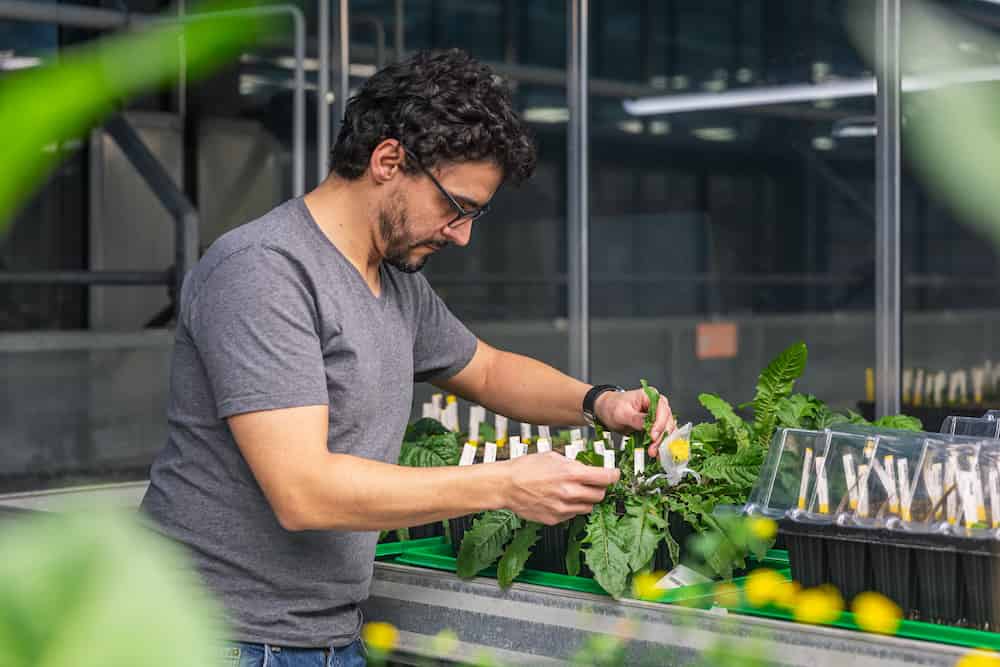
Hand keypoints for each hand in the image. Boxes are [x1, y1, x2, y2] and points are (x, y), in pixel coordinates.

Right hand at [500, 452, 619, 524]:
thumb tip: (587, 468)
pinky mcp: (556, 519)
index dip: (613, 475)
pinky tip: (560, 499)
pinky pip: (572, 514)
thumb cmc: (525, 468)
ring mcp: (563, 508)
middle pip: (600, 495)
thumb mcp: (553, 456)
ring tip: (574, 491)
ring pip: (588, 507)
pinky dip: (572, 507)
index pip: (606, 478)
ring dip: (586, 499)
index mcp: (571, 474)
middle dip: (599, 488)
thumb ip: (573, 464)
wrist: (506, 485)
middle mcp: (570, 493)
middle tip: (593, 483)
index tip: (614, 474)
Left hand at [593, 387, 675, 458]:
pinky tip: (654, 451)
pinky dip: (658, 444)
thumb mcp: (621, 412)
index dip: (660, 424)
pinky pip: (661, 436)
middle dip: (661, 436)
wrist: (606, 410)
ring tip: (652, 452)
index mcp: (650, 396)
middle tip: (653, 448)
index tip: (653, 436)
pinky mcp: (654, 426)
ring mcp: (657, 416)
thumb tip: (646, 426)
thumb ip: (635, 418)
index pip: (662, 410)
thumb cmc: (613, 406)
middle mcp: (657, 405)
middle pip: (667, 421)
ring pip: (666, 430)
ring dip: (661, 442)